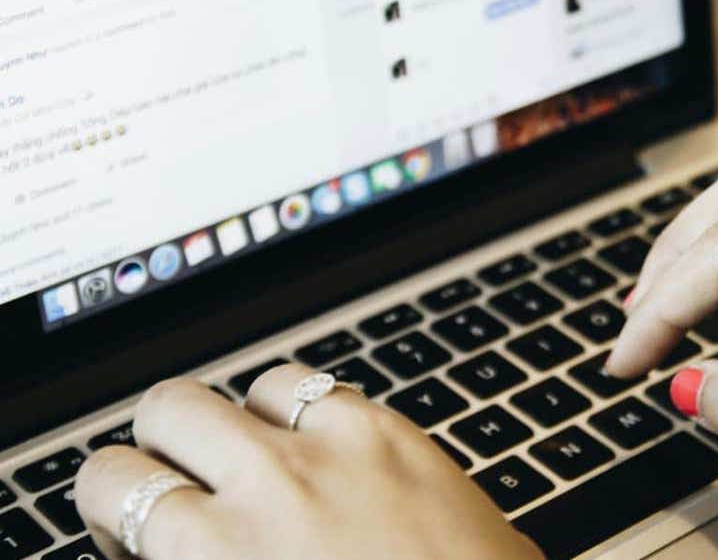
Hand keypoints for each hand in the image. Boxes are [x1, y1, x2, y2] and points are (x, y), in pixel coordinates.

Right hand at [74, 364, 542, 559]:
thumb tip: (164, 543)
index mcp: (214, 552)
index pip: (112, 480)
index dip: (115, 503)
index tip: (137, 524)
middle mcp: (268, 486)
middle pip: (169, 407)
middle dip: (165, 445)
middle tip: (190, 485)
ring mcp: (337, 448)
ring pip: (246, 384)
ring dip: (241, 422)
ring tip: (263, 467)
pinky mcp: (395, 433)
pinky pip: (321, 388)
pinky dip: (309, 415)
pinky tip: (324, 455)